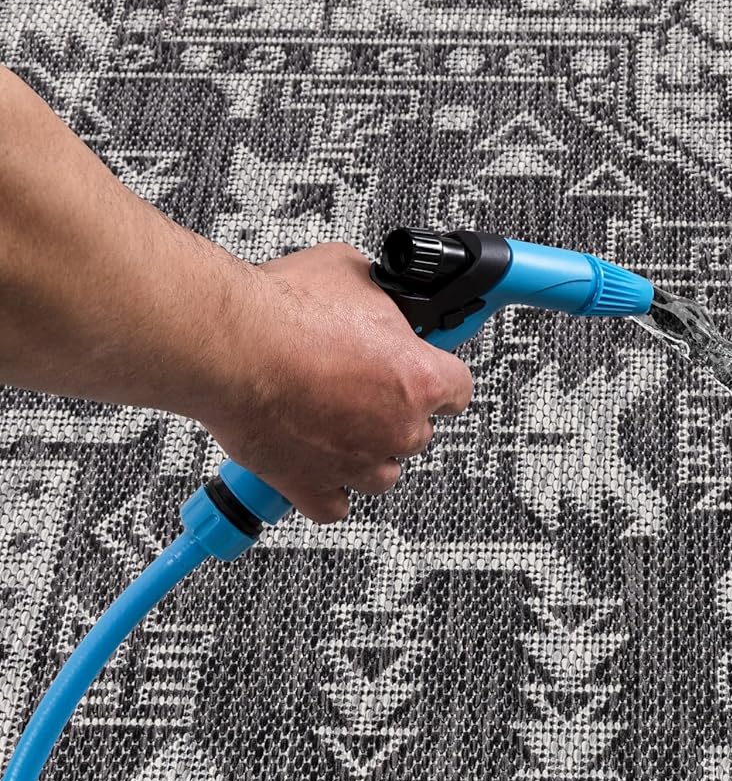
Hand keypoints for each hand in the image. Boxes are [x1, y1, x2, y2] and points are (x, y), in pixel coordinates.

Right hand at [196, 243, 472, 522]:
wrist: (226, 345)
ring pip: (382, 473)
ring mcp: (357, 464)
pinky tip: (314, 467)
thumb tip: (378, 296)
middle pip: (417, 433)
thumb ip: (378, 299)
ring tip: (334, 423)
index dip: (436, 377)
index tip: (422, 372)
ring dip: (366, 452)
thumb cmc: (282, 310)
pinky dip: (325, 490)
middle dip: (392, 412)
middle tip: (355, 386)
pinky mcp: (312, 487)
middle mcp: (397, 429)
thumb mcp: (350, 274)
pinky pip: (333, 506)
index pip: (457, 388)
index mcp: (418, 379)